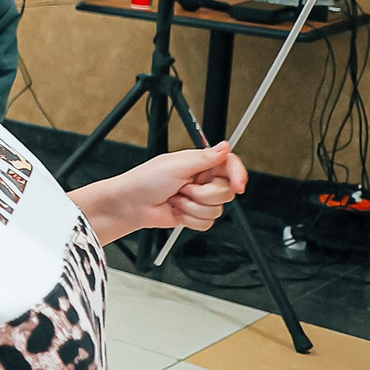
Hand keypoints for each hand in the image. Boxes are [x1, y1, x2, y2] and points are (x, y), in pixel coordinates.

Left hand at [76, 145, 245, 242]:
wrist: (131, 205)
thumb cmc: (146, 180)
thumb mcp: (176, 165)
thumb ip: (205, 158)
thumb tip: (226, 146)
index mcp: (200, 164)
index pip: (230, 165)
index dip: (238, 175)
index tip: (239, 185)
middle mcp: (202, 181)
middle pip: (226, 192)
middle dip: (204, 194)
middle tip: (184, 188)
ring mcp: (199, 199)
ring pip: (217, 209)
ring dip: (193, 206)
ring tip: (176, 198)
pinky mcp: (194, 216)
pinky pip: (207, 223)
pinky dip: (190, 219)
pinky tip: (176, 210)